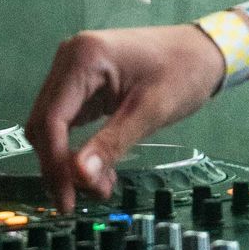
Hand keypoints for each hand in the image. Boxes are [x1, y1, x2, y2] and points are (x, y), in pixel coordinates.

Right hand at [26, 24, 224, 208]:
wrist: (204, 50)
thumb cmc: (184, 72)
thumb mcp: (151, 111)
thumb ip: (113, 143)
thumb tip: (80, 177)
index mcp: (83, 58)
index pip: (52, 118)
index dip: (54, 163)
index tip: (67, 199)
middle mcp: (69, 59)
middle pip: (44, 124)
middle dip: (60, 166)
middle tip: (85, 198)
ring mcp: (73, 70)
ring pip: (52, 126)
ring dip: (68, 161)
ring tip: (101, 186)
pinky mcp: (82, 84)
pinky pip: (67, 121)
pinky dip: (78, 148)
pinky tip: (100, 169)